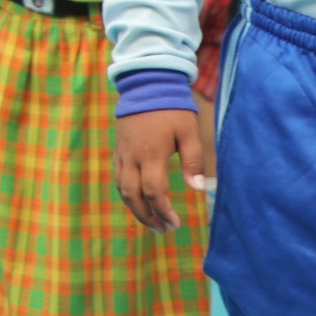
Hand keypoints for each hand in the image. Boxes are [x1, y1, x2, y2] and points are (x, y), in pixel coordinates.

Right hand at [113, 108, 208, 231]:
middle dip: (147, 217)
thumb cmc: (173, 109)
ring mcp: (122, 154)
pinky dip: (126, 193)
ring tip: (150, 221)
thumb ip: (194, 161)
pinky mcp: (118, 149)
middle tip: (162, 230)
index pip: (154, 192)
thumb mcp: (190, 132)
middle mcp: (133, 157)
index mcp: (152, 155)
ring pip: (122, 189)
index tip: (176, 224)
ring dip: (134, 209)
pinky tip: (137, 199)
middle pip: (133, 196)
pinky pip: (117, 178)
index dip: (164, 211)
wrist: (147, 85)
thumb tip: (198, 190)